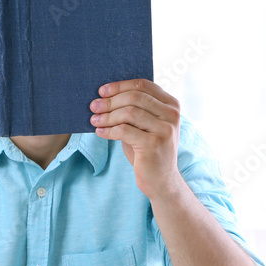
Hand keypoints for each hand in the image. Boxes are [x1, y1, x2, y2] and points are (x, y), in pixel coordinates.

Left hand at [90, 78, 181, 200]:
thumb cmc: (148, 148)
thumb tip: (104, 96)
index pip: (143, 85)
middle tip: (94, 106)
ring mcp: (165, 129)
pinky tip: (100, 132)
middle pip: (134, 97)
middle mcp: (172, 114)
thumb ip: (134, 108)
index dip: (120, 86)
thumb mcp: (145, 124)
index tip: (102, 91)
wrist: (161, 180)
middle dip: (110, 101)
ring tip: (94, 120)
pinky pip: (124, 130)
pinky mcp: (154, 144)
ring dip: (107, 116)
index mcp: (171, 104)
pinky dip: (109, 130)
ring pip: (129, 112)